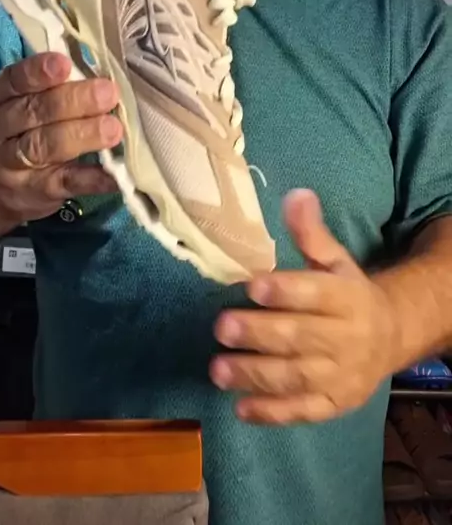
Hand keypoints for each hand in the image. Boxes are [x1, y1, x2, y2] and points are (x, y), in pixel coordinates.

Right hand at [0, 52, 122, 226]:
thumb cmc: (20, 134)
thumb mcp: (22, 107)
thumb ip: (54, 90)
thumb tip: (103, 76)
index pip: (14, 81)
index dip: (38, 72)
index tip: (65, 64)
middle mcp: (0, 131)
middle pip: (33, 112)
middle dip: (73, 101)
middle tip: (107, 94)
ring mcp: (15, 165)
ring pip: (45, 147)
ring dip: (82, 136)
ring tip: (113, 129)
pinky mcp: (38, 191)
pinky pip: (67, 182)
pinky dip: (94, 178)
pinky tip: (115, 173)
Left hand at [210, 189, 396, 424]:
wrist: (390, 338)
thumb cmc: (348, 293)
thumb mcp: (336, 260)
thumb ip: (311, 233)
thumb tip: (295, 194)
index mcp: (350, 297)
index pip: (318, 293)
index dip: (285, 290)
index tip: (251, 285)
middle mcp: (350, 339)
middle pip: (302, 337)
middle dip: (260, 333)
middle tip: (220, 326)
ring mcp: (343, 376)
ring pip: (298, 377)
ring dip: (255, 375)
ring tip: (217, 369)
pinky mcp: (335, 405)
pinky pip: (303, 412)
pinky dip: (272, 413)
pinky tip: (239, 408)